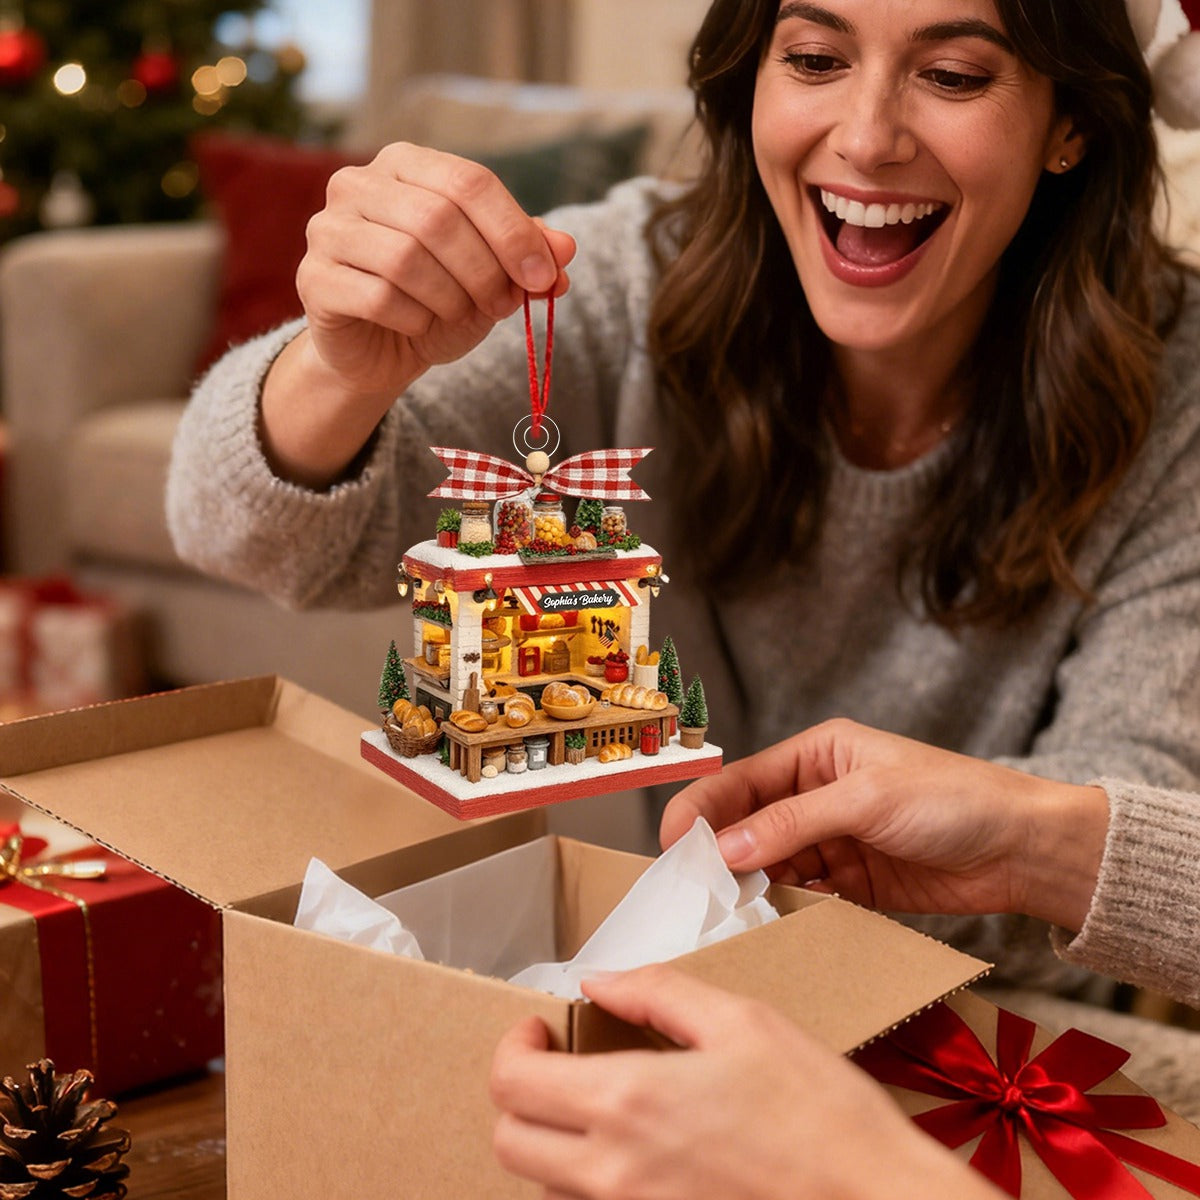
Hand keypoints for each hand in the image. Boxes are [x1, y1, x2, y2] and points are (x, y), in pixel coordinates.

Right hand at [260, 143, 575, 485]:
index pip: (470, 181)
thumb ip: (528, 255)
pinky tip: (417, 326)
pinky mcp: (314, 278)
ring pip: (406, 259)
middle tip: (501, 306)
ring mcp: (328, 228)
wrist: (380, 351)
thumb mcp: (493, 276)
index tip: (543, 278)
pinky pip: (378, 297)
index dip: (513, 232)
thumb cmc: (438, 300)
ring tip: (457, 314)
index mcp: (407, 164)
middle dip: (484, 271)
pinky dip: (413, 320)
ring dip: (449, 298)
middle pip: (438, 218)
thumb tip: (566, 249)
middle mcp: (358, 183)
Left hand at [490, 964, 1000, 1199]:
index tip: (539, 1030)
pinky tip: (633, 1153)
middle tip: (555, 1065)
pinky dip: (587, 1182)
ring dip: (550, 1141)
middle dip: (519, 1095)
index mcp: (628, 1101)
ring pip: (542, 1185)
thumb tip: (599, 982)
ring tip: (596, 1106)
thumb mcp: (742, 1021)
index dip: (512, 1047)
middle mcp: (612, 1172)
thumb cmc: (819, 1112)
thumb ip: (657, 992)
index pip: (511, 1083)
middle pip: (508, 1141)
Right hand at [660, 718, 1107, 931]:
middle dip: (720, 854)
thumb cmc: (954, 800)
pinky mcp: (853, 884)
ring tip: (726, 912)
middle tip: (690, 889)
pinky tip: (771, 923)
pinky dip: (785, 909)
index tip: (671, 846)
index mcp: (817, 755)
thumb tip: (724, 849)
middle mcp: (817, 795)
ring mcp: (834, 841)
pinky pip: (803, 895)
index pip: (743, 781)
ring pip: (772, 864)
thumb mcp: (866, 800)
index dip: (703, 810)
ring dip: (751, 886)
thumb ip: (792, 824)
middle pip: (750, 825)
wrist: (1025, 851)